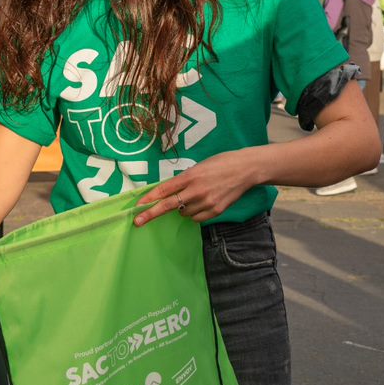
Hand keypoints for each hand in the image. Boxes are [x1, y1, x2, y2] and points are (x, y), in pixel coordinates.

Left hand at [133, 149, 258, 226]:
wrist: (246, 169)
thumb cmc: (222, 163)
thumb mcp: (199, 167)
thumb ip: (184, 180)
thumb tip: (168, 193)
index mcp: (191, 176)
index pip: (165, 189)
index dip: (149, 198)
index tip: (138, 205)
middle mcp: (196, 190)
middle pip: (168, 205)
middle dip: (151, 214)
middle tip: (137, 221)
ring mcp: (206, 202)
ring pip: (183, 213)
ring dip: (182, 208)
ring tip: (194, 197)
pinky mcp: (216, 211)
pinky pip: (196, 218)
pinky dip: (194, 214)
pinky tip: (201, 204)